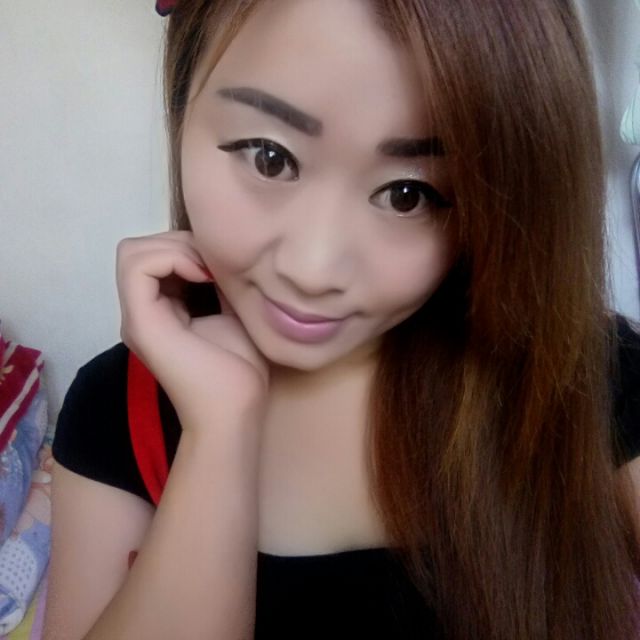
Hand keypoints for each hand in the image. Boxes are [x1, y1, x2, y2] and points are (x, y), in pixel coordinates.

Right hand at [116, 231, 268, 429]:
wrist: (236, 410)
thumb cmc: (239, 369)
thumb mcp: (231, 312)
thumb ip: (217, 283)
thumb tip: (218, 252)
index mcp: (159, 312)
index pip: (153, 256)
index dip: (185, 247)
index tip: (220, 265)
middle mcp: (141, 312)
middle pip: (140, 248)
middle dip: (180, 243)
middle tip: (215, 265)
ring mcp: (137, 317)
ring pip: (133, 251)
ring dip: (176, 248)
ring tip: (208, 271)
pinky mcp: (141, 321)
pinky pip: (138, 265)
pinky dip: (172, 257)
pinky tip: (203, 276)